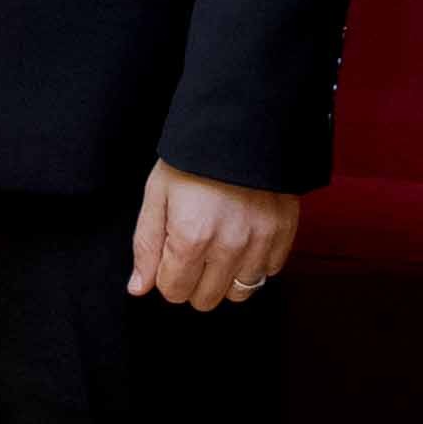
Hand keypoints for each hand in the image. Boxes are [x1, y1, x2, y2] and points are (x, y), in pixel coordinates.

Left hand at [129, 164, 297, 311]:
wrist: (242, 124)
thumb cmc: (194, 157)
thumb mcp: (157, 193)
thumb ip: (146, 244)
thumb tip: (139, 288)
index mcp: (191, 238)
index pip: (173, 291)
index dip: (166, 274)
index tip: (171, 252)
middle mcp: (228, 247)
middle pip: (205, 299)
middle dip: (193, 281)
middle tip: (194, 250)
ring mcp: (260, 242)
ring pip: (239, 292)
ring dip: (225, 277)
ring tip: (220, 247)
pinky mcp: (283, 234)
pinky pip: (268, 272)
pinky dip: (255, 263)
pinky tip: (244, 238)